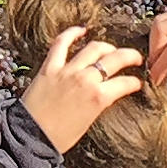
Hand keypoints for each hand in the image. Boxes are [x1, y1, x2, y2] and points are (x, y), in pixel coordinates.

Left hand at [19, 24, 144, 150]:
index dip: (134, 82)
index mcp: (99, 97)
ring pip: (93, 48)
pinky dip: (71, 34)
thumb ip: (98, 103)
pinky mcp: (50, 67)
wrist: (30, 136)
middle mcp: (86, 80)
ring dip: (106, 47)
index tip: (136, 82)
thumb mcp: (88, 122)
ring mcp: (68, 71)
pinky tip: (80, 30)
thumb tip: (105, 94)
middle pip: (115, 59)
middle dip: (130, 57)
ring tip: (111, 49)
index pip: (125, 83)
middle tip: (135, 58)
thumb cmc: (58, 136)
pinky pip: (61, 44)